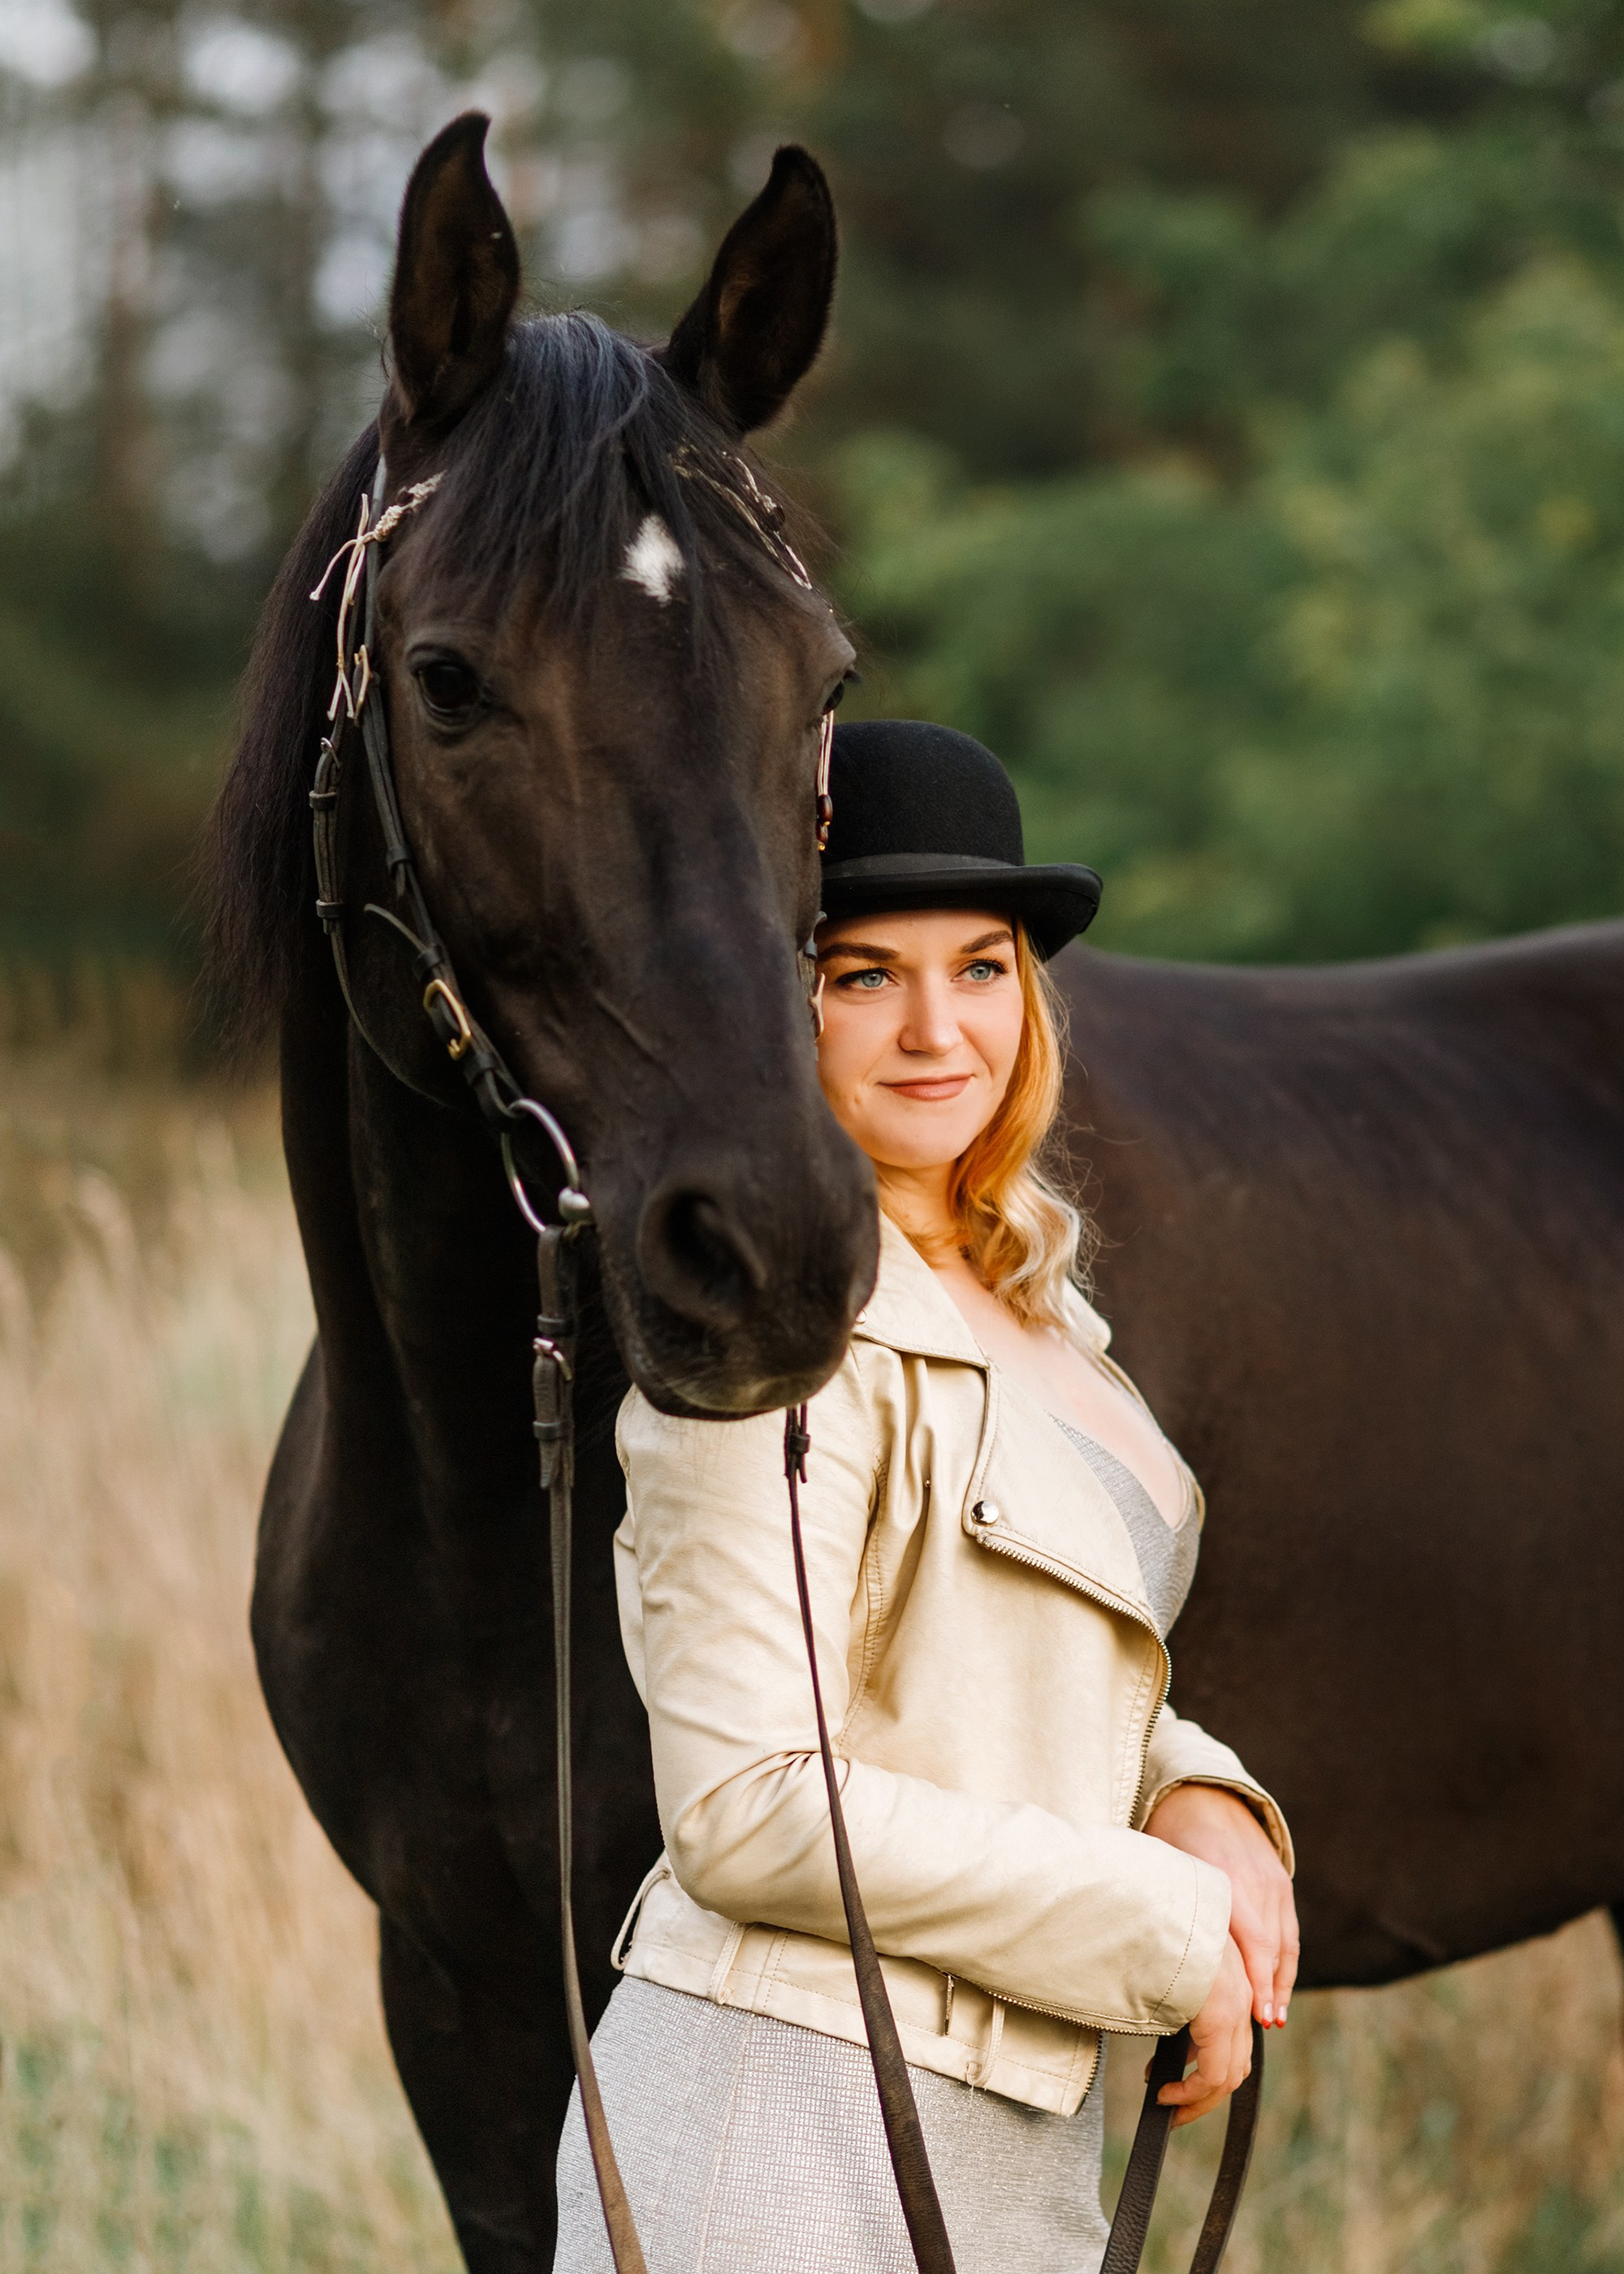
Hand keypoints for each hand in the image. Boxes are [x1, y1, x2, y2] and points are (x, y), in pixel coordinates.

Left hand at [1144, 1782, 1298, 2026]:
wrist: (1204, 1794)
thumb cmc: (1171, 1836)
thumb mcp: (1167, 1869)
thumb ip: (1174, 1911)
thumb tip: (1162, 1967)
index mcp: (1224, 1878)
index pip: (1253, 1939)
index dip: (1256, 1980)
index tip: (1255, 2016)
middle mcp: (1254, 1881)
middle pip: (1270, 1947)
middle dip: (1268, 1989)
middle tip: (1263, 2025)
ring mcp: (1272, 1881)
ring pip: (1284, 1942)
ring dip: (1280, 1981)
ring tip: (1273, 2017)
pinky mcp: (1281, 1882)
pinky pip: (1288, 1930)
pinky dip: (1285, 1961)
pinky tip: (1279, 1988)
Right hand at [1156, 1935, 1252, 2128]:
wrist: (1154, 1907)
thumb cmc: (1154, 1932)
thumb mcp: (1174, 1969)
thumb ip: (1183, 2002)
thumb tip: (1171, 2042)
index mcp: (1231, 1986)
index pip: (1233, 2049)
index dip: (1205, 2076)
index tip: (1173, 2087)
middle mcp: (1240, 1999)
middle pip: (1234, 2069)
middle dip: (1202, 2095)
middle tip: (1172, 2107)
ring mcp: (1234, 2008)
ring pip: (1226, 2078)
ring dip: (1195, 2100)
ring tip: (1166, 2106)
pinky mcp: (1220, 2016)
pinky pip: (1212, 2075)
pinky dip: (1190, 2093)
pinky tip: (1164, 2094)